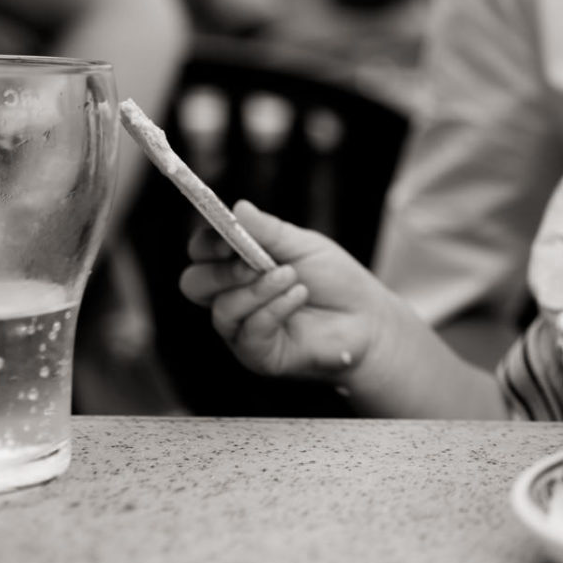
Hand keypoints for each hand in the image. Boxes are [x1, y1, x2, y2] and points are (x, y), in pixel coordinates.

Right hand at [178, 202, 394, 382]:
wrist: (368, 318)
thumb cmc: (335, 280)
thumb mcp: (303, 246)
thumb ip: (268, 231)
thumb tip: (238, 207)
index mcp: (236, 267)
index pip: (200, 254)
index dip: (206, 244)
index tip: (226, 238)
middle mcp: (232, 298)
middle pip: (194, 284)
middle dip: (222, 272)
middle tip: (256, 265)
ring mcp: (241, 329)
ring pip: (222, 310)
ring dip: (259, 290)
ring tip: (293, 278)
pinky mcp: (258, 355)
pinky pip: (248, 333)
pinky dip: (274, 310)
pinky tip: (299, 296)